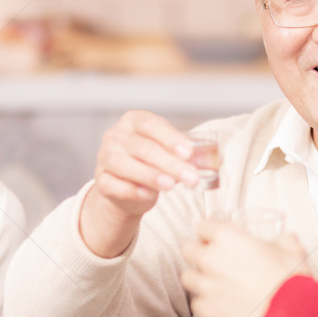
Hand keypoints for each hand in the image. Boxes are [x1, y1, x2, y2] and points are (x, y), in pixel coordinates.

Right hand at [80, 110, 205, 257]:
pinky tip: (149, 196)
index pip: (151, 124)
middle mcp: (116, 136)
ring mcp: (105, 158)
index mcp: (134, 121)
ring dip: (150, 175)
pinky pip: (113, 185)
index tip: (190, 153)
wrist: (127, 189)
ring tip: (171, 186)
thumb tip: (216, 160)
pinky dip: (132, 190)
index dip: (171, 138)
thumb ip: (188, 154)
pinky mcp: (101, 181)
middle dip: (169, 163)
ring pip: (124, 164)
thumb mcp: (170, 154)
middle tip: (191, 177)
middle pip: (142, 147)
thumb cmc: (152, 164)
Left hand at [180, 220, 309, 316]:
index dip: (210, 233)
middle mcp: (212, 259)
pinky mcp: (208, 310)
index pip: (202, 226)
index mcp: (229, 238)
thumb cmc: (290, 281)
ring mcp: (207, 286)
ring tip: (215, 285)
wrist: (291, 315)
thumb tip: (287, 238)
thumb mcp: (292, 252)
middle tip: (214, 262)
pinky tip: (220, 305)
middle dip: (198, 254)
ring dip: (199, 280)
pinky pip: (197, 304)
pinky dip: (206, 304)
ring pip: (187, 278)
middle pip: (188, 250)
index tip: (217, 239)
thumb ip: (285, 241)